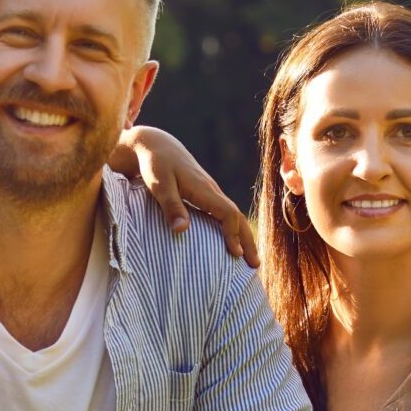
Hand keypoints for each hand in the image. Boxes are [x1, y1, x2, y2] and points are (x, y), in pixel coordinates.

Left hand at [115, 126, 258, 266]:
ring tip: (249, 259)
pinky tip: (232, 243)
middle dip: (247, 241)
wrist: (156, 145)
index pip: (227, 213)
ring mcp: (211, 193)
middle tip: (255, 265)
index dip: (232, 234)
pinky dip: (233, 230)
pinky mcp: (205, 195)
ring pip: (234, 216)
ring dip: (243, 237)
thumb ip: (171, 206)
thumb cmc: (155, 165)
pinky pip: (225, 214)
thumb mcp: (159, 185)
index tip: (235, 255)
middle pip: (237, 217)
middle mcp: (212, 191)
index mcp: (204, 189)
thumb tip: (181, 230)